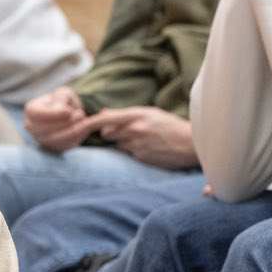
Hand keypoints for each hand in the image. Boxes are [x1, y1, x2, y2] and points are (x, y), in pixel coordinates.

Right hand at [23, 87, 90, 151]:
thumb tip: (65, 112)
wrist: (69, 114)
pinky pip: (65, 146)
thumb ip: (63, 98)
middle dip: (66, 123)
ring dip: (74, 131)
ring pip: (57, 140)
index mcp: (32, 110)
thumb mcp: (64, 93)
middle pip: (46, 129)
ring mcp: (41, 139)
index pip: (36, 114)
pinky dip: (78, 137)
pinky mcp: (53, 148)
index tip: (68, 111)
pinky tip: (87, 128)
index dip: (53, 114)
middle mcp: (32, 127)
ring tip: (84, 119)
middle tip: (81, 114)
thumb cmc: (64, 101)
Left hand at [78, 106, 198, 169]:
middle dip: (111, 134)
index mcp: (137, 114)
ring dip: (124, 144)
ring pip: (118, 145)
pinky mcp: (141, 158)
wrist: (191, 143)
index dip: (90, 122)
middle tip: (125, 133)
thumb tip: (103, 113)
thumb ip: (126, 114)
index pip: (105, 118)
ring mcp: (137, 144)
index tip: (81, 125)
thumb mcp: (150, 113)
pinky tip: (150, 149)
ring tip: (144, 140)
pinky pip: (130, 155)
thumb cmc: (171, 126)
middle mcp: (135, 129)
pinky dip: (135, 152)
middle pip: (108, 133)